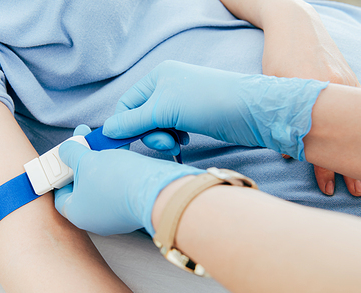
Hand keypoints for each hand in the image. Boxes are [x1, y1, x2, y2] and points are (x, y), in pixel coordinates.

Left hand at [53, 125, 202, 235]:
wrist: (158, 190)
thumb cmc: (117, 180)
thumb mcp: (87, 161)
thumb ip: (72, 154)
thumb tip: (66, 150)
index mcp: (78, 214)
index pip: (60, 193)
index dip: (60, 172)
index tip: (64, 155)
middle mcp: (96, 218)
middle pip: (82, 186)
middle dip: (82, 161)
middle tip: (83, 139)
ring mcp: (117, 214)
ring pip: (102, 184)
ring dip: (101, 161)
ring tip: (102, 140)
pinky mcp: (134, 205)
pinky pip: (120, 185)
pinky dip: (117, 168)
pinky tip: (119, 150)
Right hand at [104, 60, 326, 160]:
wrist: (252, 111)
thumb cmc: (209, 102)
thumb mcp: (165, 109)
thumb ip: (134, 121)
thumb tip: (108, 131)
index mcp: (158, 76)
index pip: (127, 104)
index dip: (123, 126)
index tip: (124, 148)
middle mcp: (167, 86)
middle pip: (141, 116)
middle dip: (148, 133)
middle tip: (163, 143)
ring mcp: (181, 101)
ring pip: (156, 126)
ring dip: (161, 138)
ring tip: (176, 142)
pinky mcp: (193, 116)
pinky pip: (171, 130)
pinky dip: (173, 137)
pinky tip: (184, 140)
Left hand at [260, 2, 360, 195]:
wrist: (295, 22)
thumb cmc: (277, 55)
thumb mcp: (271, 86)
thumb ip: (278, 117)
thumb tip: (287, 152)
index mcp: (313, 95)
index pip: (321, 143)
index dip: (325, 168)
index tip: (328, 187)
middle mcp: (335, 91)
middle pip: (343, 139)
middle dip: (348, 167)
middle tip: (355, 191)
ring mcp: (346, 84)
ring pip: (352, 127)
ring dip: (355, 150)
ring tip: (360, 174)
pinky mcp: (349, 78)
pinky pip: (354, 109)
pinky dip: (356, 128)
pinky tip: (357, 141)